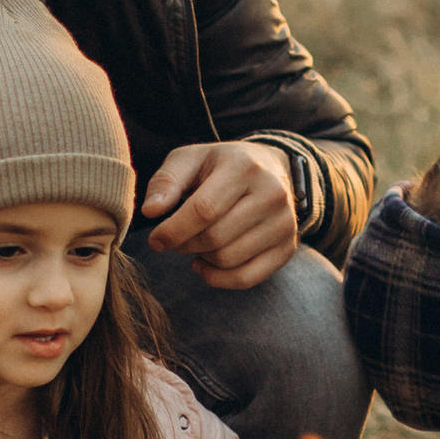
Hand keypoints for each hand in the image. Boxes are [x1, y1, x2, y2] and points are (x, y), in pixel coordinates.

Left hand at [140, 138, 297, 288]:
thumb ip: (166, 181)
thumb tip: (151, 211)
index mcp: (243, 167)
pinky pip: (246, 279)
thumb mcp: (190, 159)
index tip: (155, 240)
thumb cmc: (221, 166)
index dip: (173, 231)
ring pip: (228, 260)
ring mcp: (284, 223)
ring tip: (195, 243)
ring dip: (201, 258)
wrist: (271, 169)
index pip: (204, 210)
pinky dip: (218, 278)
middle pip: (215, 239)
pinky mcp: (288, 247)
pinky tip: (205, 263)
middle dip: (184, 245)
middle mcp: (271, 194)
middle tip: (174, 239)